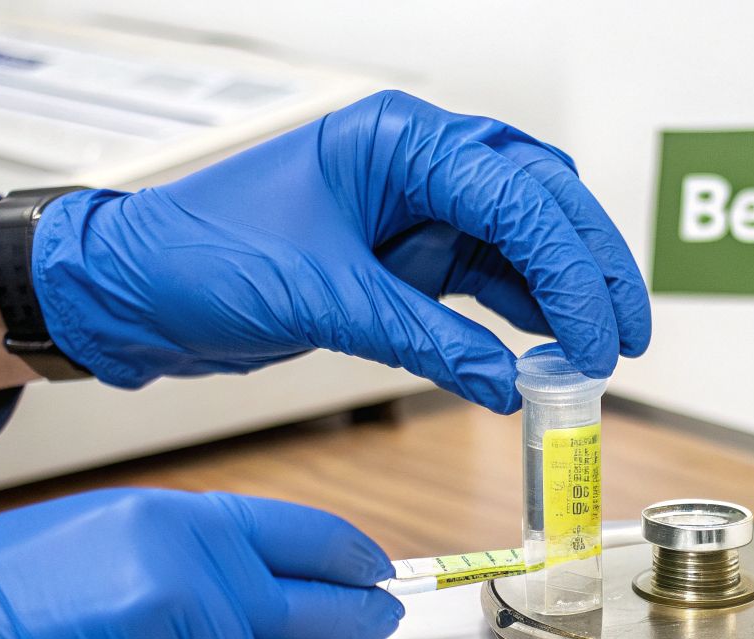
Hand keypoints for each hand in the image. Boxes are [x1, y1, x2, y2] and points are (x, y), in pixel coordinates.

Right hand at [0, 489, 399, 638]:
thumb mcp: (79, 533)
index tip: (372, 566)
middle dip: (358, 616)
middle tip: (376, 616)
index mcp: (166, 525)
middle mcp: (188, 594)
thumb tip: (240, 570)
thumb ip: (172, 548)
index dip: (349, 556)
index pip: (301, 537)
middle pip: (317, 609)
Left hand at [32, 90, 651, 412]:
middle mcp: (415, 164)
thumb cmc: (195, 255)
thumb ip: (423, 339)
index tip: (600, 329)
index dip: (571, 262)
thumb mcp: (320, 298)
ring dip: (561, 293)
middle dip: (589, 267)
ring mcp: (411, 210)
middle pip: (538, 202)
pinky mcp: (400, 259)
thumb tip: (507, 383)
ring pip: (519, 243)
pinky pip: (482, 282)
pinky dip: (519, 315)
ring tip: (596, 350)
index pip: (516, 190)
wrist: (129, 290)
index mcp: (397, 139)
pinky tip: (546, 350)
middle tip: (624, 334)